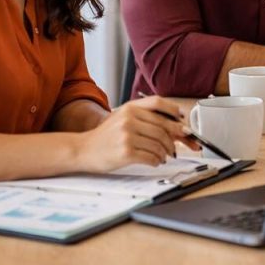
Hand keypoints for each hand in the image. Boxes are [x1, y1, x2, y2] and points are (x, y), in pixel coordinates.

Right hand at [76, 96, 191, 171]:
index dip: (173, 111)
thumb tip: (174, 124)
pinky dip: (157, 160)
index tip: (181, 120)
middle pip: (162, 127)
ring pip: (159, 143)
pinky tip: (155, 161)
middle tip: (175, 146)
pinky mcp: (126, 152)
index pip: (157, 103)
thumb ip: (144, 117)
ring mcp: (127, 136)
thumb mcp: (122, 118)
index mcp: (129, 108)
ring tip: (164, 156)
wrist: (83, 150)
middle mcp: (129, 119)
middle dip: (173, 138)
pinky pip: (151, 156)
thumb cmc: (106, 136)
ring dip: (165, 152)